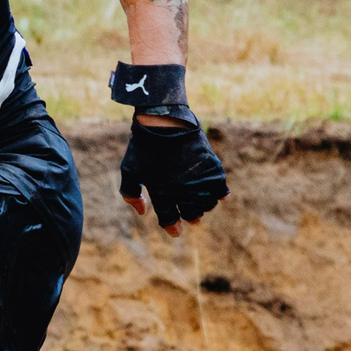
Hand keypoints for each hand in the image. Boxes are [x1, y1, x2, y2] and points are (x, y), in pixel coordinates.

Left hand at [120, 115, 226, 234]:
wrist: (164, 119)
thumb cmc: (143, 144)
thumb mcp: (129, 169)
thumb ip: (130, 194)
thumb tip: (142, 212)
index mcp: (161, 193)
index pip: (169, 219)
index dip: (173, 228)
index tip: (176, 230)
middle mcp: (181, 190)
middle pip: (191, 214)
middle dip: (191, 217)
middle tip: (192, 215)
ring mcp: (197, 179)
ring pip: (207, 204)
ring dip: (205, 205)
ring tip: (201, 201)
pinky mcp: (211, 167)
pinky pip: (221, 189)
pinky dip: (220, 193)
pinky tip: (218, 193)